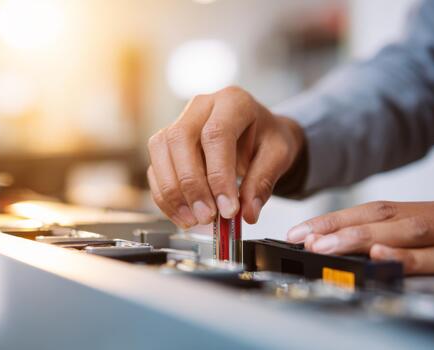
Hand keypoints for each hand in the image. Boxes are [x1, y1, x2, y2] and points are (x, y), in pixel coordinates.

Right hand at [147, 86, 304, 227]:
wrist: (258, 132)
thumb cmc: (266, 138)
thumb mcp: (278, 155)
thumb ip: (263, 182)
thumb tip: (248, 212)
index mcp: (233, 102)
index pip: (217, 134)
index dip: (219, 175)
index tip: (228, 209)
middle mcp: (201, 106)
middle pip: (180, 139)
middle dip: (191, 185)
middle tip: (207, 216)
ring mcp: (179, 122)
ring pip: (161, 151)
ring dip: (172, 192)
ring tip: (193, 220)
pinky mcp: (166, 143)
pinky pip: (156, 168)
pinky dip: (165, 197)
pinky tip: (183, 216)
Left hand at [287, 200, 433, 275]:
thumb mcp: (431, 231)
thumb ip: (398, 235)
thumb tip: (350, 245)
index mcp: (426, 213)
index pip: (374, 211)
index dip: (334, 218)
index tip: (298, 230)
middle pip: (385, 217)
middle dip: (338, 227)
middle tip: (300, 237)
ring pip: (409, 233)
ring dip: (362, 237)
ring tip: (324, 245)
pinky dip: (410, 258)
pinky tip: (382, 256)